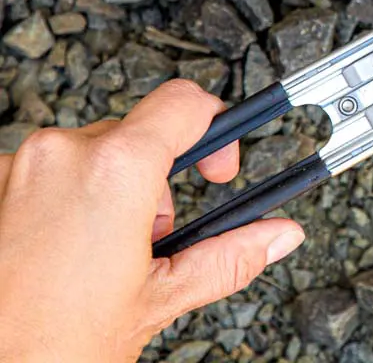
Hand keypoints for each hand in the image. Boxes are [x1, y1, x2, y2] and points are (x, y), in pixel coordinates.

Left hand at [0, 80, 304, 362]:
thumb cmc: (54, 346)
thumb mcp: (160, 299)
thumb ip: (229, 257)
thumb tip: (277, 235)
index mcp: (115, 171)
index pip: (185, 104)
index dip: (216, 128)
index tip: (217, 165)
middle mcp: (61, 155)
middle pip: (136, 135)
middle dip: (157, 182)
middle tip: (155, 238)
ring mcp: (17, 169)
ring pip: (89, 155)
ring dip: (107, 191)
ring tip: (101, 254)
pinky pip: (44, 173)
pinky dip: (62, 201)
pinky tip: (61, 251)